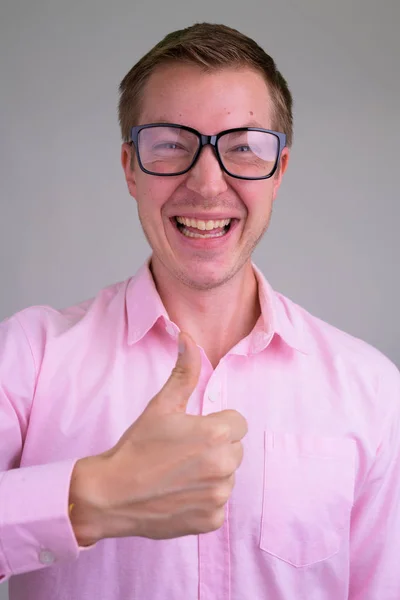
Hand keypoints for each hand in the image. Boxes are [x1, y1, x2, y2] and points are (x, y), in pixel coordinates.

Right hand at [69, 332, 247, 545]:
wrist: (111, 494)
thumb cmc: (136, 446)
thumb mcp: (161, 405)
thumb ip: (184, 371)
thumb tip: (188, 337)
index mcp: (216, 434)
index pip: (237, 423)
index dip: (215, 424)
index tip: (192, 432)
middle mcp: (224, 465)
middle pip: (235, 449)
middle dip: (215, 448)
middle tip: (182, 453)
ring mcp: (219, 496)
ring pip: (228, 476)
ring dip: (211, 474)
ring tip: (179, 474)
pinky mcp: (212, 520)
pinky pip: (218, 504)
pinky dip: (203, 501)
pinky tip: (179, 495)